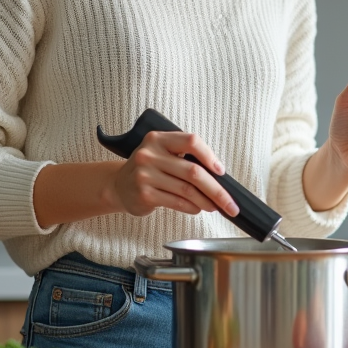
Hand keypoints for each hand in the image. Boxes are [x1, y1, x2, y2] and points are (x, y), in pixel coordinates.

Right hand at [113, 131, 240, 217]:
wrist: (118, 185)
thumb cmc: (149, 169)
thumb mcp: (162, 153)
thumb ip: (185, 157)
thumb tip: (218, 176)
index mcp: (158, 138)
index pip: (191, 141)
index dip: (210, 156)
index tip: (221, 171)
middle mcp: (150, 154)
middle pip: (193, 171)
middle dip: (216, 189)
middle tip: (229, 202)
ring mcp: (145, 175)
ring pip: (187, 190)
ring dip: (206, 201)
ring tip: (215, 206)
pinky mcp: (144, 194)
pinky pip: (176, 202)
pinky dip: (191, 207)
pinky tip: (197, 208)